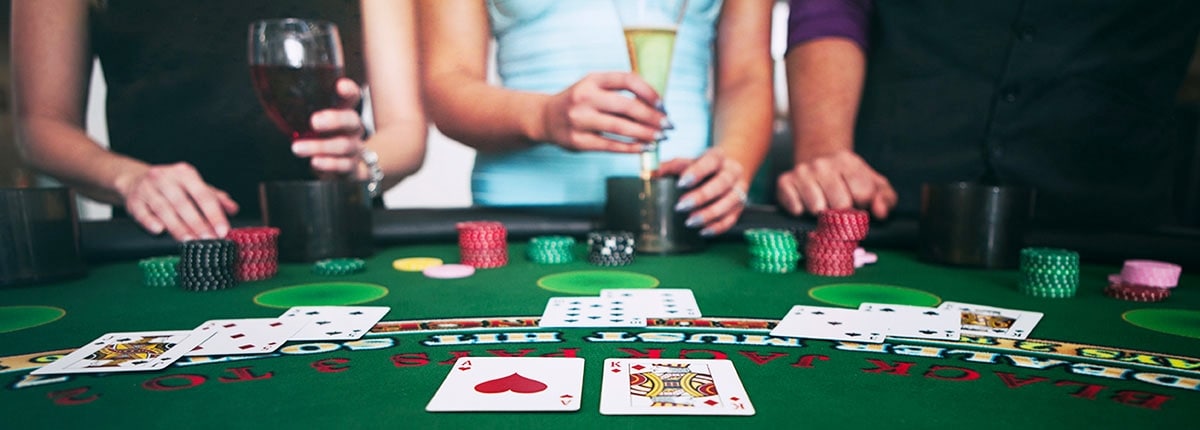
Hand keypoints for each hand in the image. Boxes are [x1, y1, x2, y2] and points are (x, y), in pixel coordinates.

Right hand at [119, 162, 238, 240]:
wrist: (135, 179)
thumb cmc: (172, 186)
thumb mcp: (194, 187)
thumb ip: (215, 198)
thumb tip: (233, 209)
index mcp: (184, 173)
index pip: (203, 194)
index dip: (214, 214)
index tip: (223, 230)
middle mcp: (165, 178)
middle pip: (183, 203)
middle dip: (198, 224)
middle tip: (209, 240)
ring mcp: (147, 188)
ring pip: (163, 209)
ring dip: (177, 227)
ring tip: (190, 241)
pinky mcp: (133, 200)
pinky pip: (142, 212)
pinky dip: (150, 221)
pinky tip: (159, 231)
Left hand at [292, 78, 367, 176]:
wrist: (339, 168)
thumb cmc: (322, 139)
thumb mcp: (313, 122)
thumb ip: (301, 110)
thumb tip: (269, 96)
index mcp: (344, 112)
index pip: (352, 96)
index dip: (349, 90)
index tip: (339, 86)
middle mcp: (352, 129)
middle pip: (352, 120)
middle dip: (334, 120)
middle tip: (314, 122)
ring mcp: (354, 149)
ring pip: (344, 145)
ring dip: (319, 146)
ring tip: (297, 148)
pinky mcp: (352, 168)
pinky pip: (344, 166)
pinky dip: (328, 164)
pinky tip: (315, 162)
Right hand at [540, 72, 668, 152]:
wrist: (545, 118)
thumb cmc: (579, 102)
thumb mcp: (594, 87)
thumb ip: (619, 92)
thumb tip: (656, 107)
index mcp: (592, 79)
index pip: (627, 80)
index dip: (649, 92)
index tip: (663, 105)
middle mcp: (584, 97)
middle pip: (627, 106)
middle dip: (652, 117)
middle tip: (668, 126)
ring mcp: (579, 119)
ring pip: (620, 128)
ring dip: (645, 134)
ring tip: (660, 138)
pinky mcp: (577, 141)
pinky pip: (610, 145)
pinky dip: (630, 147)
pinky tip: (644, 148)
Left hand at [658, 149, 746, 235]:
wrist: (728, 169)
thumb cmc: (703, 167)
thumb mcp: (688, 162)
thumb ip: (670, 166)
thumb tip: (650, 173)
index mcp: (718, 157)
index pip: (711, 162)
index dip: (697, 172)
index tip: (682, 183)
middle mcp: (732, 172)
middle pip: (722, 184)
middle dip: (701, 196)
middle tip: (681, 206)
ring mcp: (739, 190)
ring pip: (730, 203)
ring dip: (709, 214)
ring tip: (690, 222)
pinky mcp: (740, 206)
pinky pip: (732, 219)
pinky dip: (718, 227)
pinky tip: (703, 231)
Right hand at [775, 150, 896, 218]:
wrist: (818, 162)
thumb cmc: (849, 179)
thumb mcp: (874, 184)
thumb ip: (885, 198)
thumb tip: (880, 212)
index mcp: (848, 161)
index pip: (863, 194)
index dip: (863, 205)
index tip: (859, 203)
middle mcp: (823, 164)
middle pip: (841, 205)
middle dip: (843, 213)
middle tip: (841, 208)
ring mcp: (802, 172)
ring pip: (818, 208)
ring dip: (822, 214)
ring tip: (824, 204)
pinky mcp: (785, 181)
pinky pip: (795, 208)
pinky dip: (801, 212)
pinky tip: (806, 204)